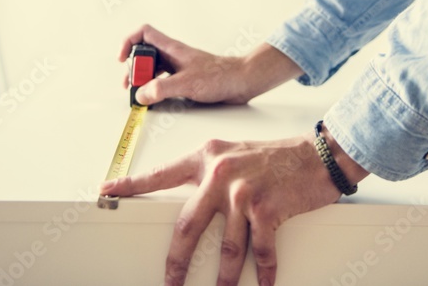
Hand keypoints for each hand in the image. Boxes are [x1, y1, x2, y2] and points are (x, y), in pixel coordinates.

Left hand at [98, 126, 368, 285]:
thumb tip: (195, 206)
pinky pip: (260, 253)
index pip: (162, 174)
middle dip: (177, 263)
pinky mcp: (267, 209)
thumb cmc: (278, 157)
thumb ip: (212, 176)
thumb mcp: (236, 156)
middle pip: (187, 227)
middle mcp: (220, 174)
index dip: (132, 184)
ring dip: (224, 279)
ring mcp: (243, 192)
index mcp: (207, 157)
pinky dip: (263, 274)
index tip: (107, 191)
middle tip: (169, 283)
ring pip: (225, 248)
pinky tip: (263, 285)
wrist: (319, 154)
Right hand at [118, 24, 302, 105]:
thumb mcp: (186, 84)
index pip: (144, 33)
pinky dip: (155, 88)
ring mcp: (179, 67)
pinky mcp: (185, 79)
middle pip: (144, 54)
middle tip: (132, 85)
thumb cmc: (220, 77)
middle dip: (134, 69)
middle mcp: (173, 55)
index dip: (129, 42)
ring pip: (153, 68)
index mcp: (172, 49)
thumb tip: (141, 95)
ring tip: (139, 95)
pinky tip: (156, 99)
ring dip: (143, 80)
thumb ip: (161, 89)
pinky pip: (163, 80)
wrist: (241, 82)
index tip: (123, 60)